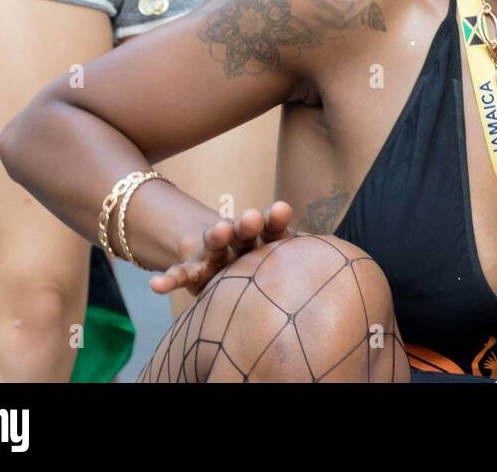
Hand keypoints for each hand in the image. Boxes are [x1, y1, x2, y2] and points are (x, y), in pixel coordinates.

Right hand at [150, 201, 295, 295]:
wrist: (215, 250)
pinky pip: (179, 275)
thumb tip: (339, 256)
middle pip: (242, 231)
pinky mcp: (191, 271)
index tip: (283, 209)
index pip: (271, 226)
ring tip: (218, 232)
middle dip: (246, 225)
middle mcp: (238, 241)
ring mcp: (213, 255)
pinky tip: (157, 287)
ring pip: (212, 245)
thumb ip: (297, 254)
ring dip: (215, 238)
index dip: (275, 219)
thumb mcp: (277, 259)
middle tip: (249, 217)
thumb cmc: (259, 261)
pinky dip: (168, 281)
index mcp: (262, 237)